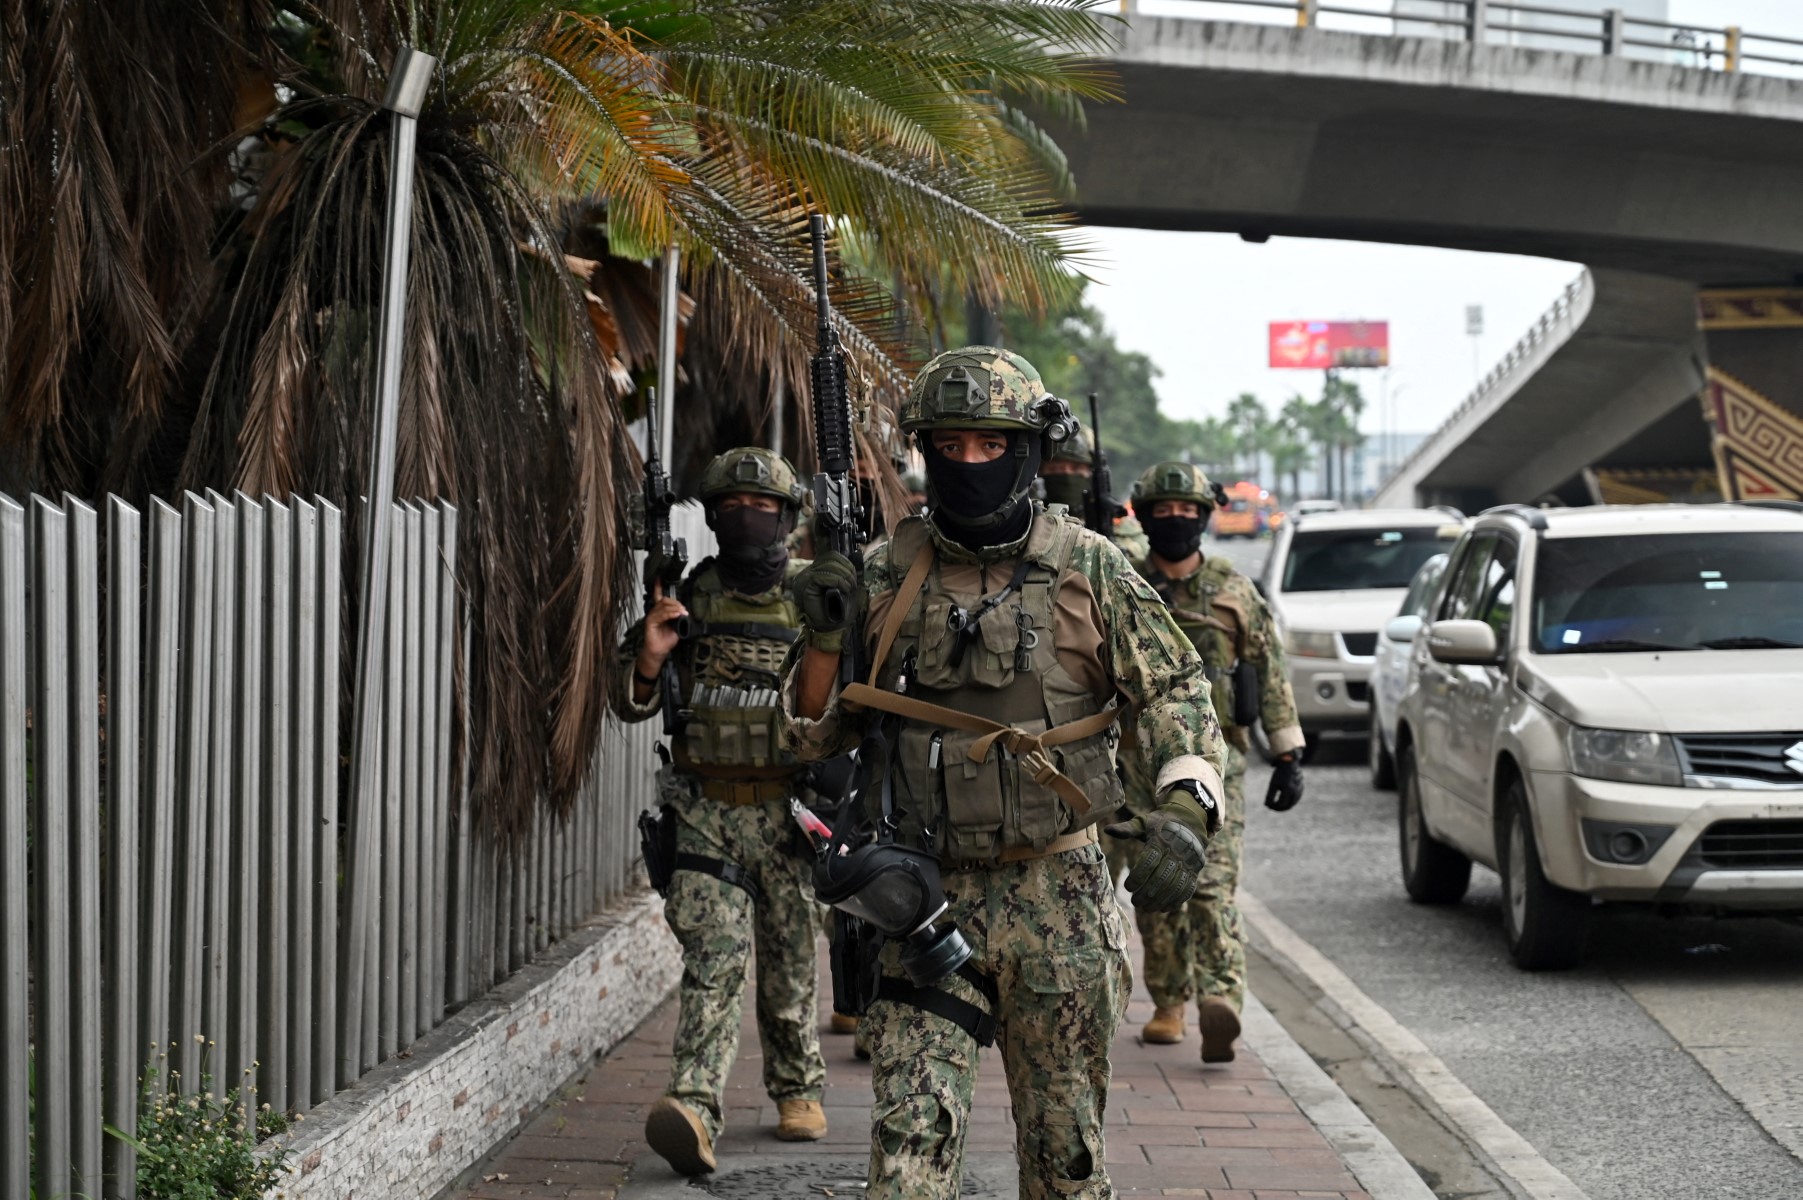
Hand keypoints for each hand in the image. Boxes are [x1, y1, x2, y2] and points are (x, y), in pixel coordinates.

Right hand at [636, 586, 688, 671]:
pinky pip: (660, 615)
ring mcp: (651, 617)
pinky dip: (670, 614)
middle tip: (684, 609)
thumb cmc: (666, 640)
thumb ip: (680, 618)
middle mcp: (655, 612)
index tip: (660, 577)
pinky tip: (676, 615)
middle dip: (676, 603)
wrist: (660, 652)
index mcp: (660, 611)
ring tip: (682, 612)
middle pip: (664, 600)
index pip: (658, 596)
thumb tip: (686, 611)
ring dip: (674, 608)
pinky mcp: (650, 623)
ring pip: (663, 606)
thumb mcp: (677, 626)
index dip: (658, 586)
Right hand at [795, 551, 860, 649]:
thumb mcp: (849, 588)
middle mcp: (808, 573)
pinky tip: (843, 589)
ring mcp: (804, 580)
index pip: (831, 555)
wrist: (830, 630)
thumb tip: (857, 554)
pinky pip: (822, 576)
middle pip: (830, 557)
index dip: (846, 563)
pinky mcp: (805, 587)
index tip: (854, 578)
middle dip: (847, 569)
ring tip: (848, 588)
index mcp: (817, 572)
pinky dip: (837, 580)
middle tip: (852, 585)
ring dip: (843, 576)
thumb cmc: (840, 612)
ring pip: (827, 565)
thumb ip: (850, 572)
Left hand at [1105, 784, 1213, 911]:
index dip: (1138, 876)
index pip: (1149, 861)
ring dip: (1160, 900)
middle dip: (1147, 892)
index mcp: (1161, 840)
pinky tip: (1163, 908)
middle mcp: (1176, 853)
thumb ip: (1127, 829)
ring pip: (1175, 886)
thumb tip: (1107, 829)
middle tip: (1135, 902)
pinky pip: (1187, 889)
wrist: (1190, 823)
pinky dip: (1176, 901)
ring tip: (1147, 908)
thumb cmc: (1161, 824)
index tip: (1127, 887)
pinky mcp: (1194, 871)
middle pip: (1162, 877)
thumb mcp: (1144, 822)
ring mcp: (1187, 863)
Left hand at [1265, 756, 1303, 811]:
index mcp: (1288, 789)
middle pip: (1288, 806)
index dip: (1274, 807)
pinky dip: (1290, 801)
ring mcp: (1300, 790)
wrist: (1289, 763)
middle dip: (1279, 808)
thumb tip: (1267, 805)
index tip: (1269, 806)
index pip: (1281, 804)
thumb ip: (1270, 795)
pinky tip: (1283, 800)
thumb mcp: (1273, 784)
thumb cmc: (1279, 774)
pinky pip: (1296, 798)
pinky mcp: (1302, 788)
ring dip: (1285, 806)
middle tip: (1272, 808)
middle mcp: (1295, 791)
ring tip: (1277, 805)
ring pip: (1293, 803)